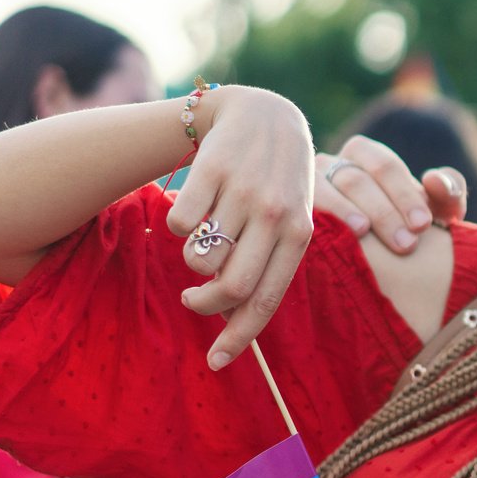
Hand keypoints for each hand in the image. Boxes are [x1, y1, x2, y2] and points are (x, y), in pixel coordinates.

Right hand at [165, 86, 315, 369]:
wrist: (265, 114)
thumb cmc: (276, 181)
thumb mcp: (288, 220)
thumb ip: (268, 266)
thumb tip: (233, 320)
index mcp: (299, 235)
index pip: (267, 299)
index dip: (240, 337)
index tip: (216, 363)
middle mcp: (276, 215)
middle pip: (232, 286)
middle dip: (205, 306)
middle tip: (193, 302)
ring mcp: (244, 191)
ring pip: (201, 257)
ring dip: (191, 263)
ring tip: (201, 245)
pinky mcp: (213, 169)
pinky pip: (180, 223)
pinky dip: (177, 227)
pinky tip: (192, 210)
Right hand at [312, 136, 468, 253]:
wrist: (377, 259)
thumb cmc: (406, 224)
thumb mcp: (435, 210)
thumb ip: (449, 193)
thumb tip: (435, 180)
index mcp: (363, 154)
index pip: (384, 167)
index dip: (405, 194)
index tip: (423, 225)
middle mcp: (329, 164)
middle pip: (355, 180)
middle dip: (384, 211)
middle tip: (406, 244)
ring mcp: (303, 187)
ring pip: (323, 192)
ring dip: (345, 212)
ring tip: (363, 232)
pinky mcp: (290, 212)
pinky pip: (298, 213)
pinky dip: (313, 223)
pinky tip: (328, 240)